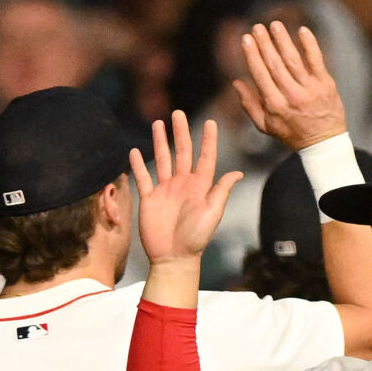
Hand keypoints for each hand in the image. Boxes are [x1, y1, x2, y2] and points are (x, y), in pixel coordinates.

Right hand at [130, 111, 243, 264]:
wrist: (174, 258)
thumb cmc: (196, 238)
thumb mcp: (212, 213)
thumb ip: (221, 191)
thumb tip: (237, 172)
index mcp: (200, 186)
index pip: (205, 157)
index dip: (208, 140)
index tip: (210, 122)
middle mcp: (183, 184)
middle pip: (181, 152)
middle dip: (180, 132)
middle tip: (177, 113)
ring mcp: (165, 190)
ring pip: (162, 159)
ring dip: (159, 141)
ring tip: (157, 123)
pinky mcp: (150, 199)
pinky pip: (143, 178)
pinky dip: (138, 164)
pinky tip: (134, 150)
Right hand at [231, 20, 348, 150]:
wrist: (324, 143)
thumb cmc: (292, 133)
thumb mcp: (266, 126)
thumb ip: (249, 105)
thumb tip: (236, 83)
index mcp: (275, 106)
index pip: (260, 75)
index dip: (252, 55)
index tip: (246, 39)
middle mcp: (292, 96)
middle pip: (275, 64)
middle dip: (265, 44)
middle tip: (257, 27)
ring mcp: (310, 89)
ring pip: (293, 60)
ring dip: (283, 40)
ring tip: (275, 25)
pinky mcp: (326, 84)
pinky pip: (317, 60)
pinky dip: (310, 45)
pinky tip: (302, 30)